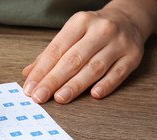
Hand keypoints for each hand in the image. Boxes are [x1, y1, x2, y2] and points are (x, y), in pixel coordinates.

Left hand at [22, 0, 155, 103]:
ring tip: (60, 98)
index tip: (30, 88)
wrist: (127, 19)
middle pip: (73, 60)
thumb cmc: (92, 30)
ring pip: (94, 68)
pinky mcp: (133, 56)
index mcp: (79, 22)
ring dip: (75, 85)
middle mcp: (100, 30)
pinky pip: (118, 73)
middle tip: (40, 97)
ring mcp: (118, 43)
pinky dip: (106, 84)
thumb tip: (28, 74)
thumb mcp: (70, 34)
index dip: (41, 71)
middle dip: (53, 81)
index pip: (55, 50)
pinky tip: (94, 94)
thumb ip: (48, 55)